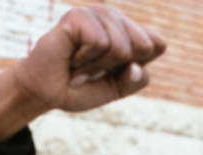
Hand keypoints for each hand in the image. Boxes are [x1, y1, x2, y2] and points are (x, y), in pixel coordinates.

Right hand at [14, 6, 165, 111]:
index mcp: (130, 31)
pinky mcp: (79, 15)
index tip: (111, 73)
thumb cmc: (78, 87)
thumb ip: (135, 80)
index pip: (157, 45)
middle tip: (94, 70)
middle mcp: (116, 18)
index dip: (136, 67)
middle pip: (144, 46)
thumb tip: (136, 66)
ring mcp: (98, 13)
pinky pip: (100, 42)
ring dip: (97, 67)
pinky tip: (72, 58)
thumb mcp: (115, 89)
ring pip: (121, 47)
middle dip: (118, 68)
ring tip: (80, 66)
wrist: (44, 92)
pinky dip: (85, 60)